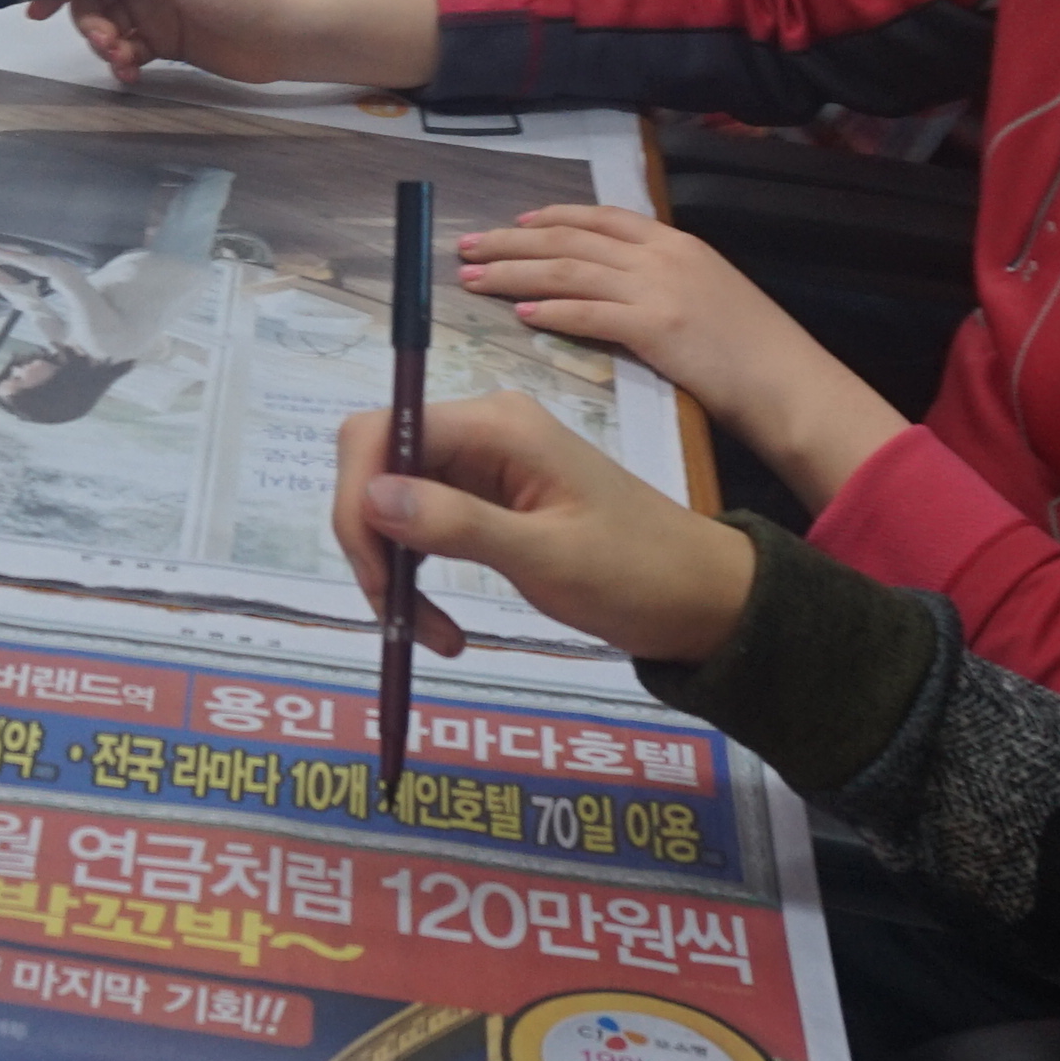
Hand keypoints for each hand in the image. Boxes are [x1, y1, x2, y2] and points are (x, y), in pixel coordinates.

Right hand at [42, 0, 437, 88]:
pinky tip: (132, 74)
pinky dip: (123, 62)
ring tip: (124, 64)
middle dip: (92, 23)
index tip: (37, 11)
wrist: (290, 35)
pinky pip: (128, 49)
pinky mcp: (165, 41)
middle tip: (109, 47)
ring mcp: (156, 8)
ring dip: (107, 46)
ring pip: (108, 26)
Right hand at [337, 391, 759, 668]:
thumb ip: (457, 524)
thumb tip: (371, 497)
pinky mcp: (487, 503)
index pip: (382, 431)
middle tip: (395, 613)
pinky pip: (424, 529)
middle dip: (372, 543)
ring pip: (393, 506)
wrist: (701, 600)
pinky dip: (418, 578)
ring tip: (428, 634)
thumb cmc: (636, 574)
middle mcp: (482, 433)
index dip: (358, 497)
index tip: (374, 573)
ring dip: (394, 572)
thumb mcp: (546, 556)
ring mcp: (483, 467)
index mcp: (497, 426)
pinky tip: (441, 628)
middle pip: (378, 468)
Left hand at [456, 205, 908, 505]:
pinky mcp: (658, 327)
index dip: (552, 218)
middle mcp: (665, 256)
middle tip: (467, 246)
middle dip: (513, 242)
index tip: (514, 224)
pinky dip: (553, 311)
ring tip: (474, 278)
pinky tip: (521, 315)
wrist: (793, 384)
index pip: (603, 218)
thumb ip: (667, 283)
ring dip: (515, 273)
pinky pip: (591, 312)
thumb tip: (623, 286)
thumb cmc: (757, 355)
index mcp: (679, 244)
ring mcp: (661, 288)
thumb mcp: (711, 297)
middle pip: (572, 238)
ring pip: (570, 269)